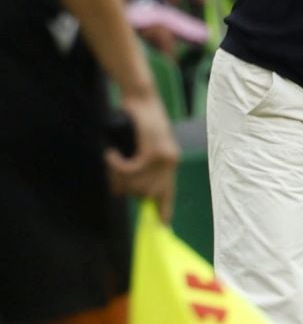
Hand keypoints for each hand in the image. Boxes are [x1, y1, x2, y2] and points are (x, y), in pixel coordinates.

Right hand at [107, 90, 179, 221]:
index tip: (161, 226)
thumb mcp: (142, 146)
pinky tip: (111, 154)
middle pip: (146, 194)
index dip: (163, 210)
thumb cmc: (137, 120)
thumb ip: (139, 167)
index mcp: (170, 163)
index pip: (168, 193)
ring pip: (138, 184)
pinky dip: (118, 165)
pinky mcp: (154, 151)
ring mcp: (165, 158)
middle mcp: (171, 163)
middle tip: (113, 174)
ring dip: (120, 177)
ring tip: (112, 160)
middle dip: (127, 189)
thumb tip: (124, 192)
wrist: (141, 97)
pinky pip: (132, 171)